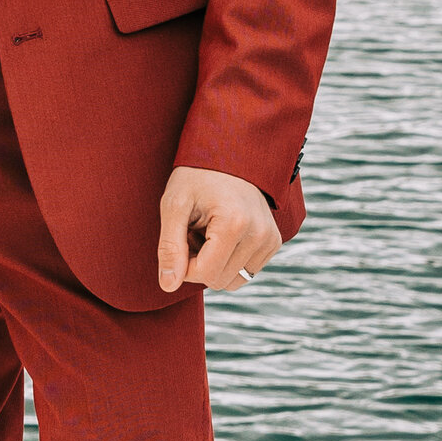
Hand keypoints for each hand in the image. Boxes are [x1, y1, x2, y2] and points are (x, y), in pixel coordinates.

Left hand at [157, 166, 278, 293]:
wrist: (228, 155)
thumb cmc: (196, 177)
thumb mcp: (174, 205)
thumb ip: (170, 247)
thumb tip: (168, 286)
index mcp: (235, 224)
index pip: (205, 274)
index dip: (184, 264)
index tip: (180, 237)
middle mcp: (260, 235)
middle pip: (219, 280)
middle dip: (199, 263)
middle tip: (194, 230)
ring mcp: (270, 240)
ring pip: (233, 281)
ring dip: (214, 264)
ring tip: (208, 232)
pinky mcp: (273, 243)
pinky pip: (245, 272)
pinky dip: (229, 261)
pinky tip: (222, 234)